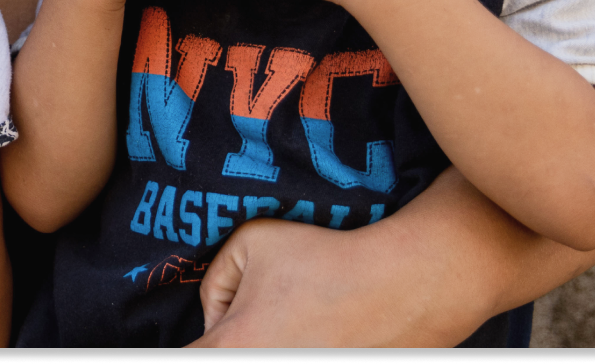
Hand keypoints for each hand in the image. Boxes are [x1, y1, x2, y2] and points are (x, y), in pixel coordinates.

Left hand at [194, 217, 451, 347]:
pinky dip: (304, 344)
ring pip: (264, 356)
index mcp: (232, 347)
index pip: (189, 356)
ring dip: (268, 343)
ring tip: (296, 322)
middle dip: (232, 339)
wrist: (405, 283)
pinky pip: (302, 353)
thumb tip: (215, 312)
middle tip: (260, 317)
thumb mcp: (251, 241)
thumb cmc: (328, 258)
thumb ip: (214, 277)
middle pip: (228, 355)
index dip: (201, 339)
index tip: (220, 324)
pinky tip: (321, 332)